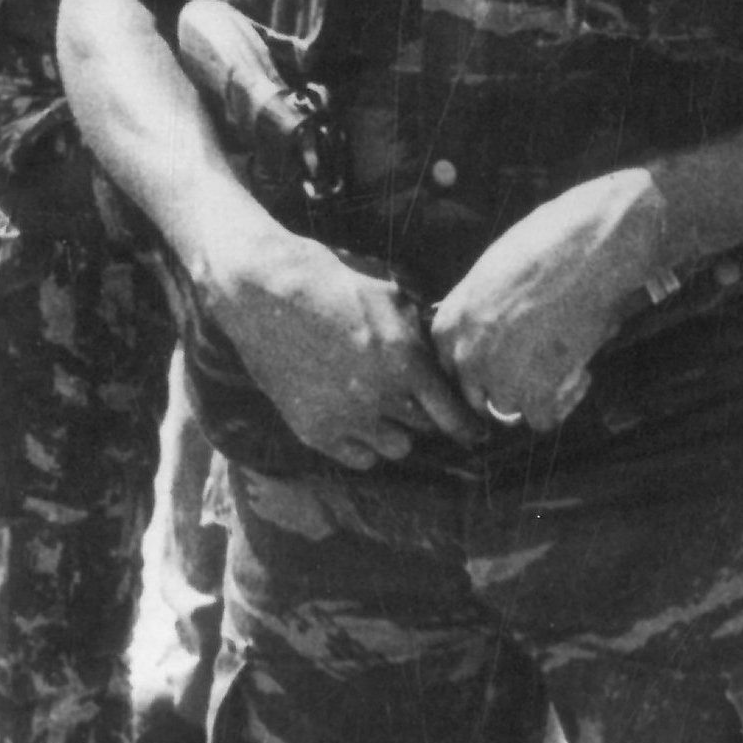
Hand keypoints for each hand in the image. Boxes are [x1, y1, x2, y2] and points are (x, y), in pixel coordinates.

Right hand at [207, 226, 482, 469]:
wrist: (265, 294)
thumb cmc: (330, 283)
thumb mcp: (388, 295)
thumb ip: (419, 331)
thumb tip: (441, 356)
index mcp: (405, 360)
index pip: (451, 414)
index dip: (468, 427)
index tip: (477, 434)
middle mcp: (379, 396)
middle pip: (424, 429)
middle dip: (425, 416)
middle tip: (413, 400)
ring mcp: (346, 418)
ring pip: (395, 449)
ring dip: (396, 431)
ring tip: (382, 407)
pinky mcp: (315, 431)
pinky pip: (359, 459)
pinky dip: (365, 445)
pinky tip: (358, 420)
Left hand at [430, 169, 662, 432]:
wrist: (589, 247)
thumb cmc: (549, 245)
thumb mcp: (494, 271)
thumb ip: (482, 310)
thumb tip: (495, 332)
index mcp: (449, 322)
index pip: (452, 365)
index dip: (485, 364)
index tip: (511, 358)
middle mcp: (464, 354)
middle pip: (477, 394)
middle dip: (508, 384)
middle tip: (543, 365)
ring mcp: (496, 378)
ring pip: (509, 408)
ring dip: (539, 394)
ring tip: (568, 362)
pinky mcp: (533, 394)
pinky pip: (543, 420)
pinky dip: (565, 402)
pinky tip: (581, 371)